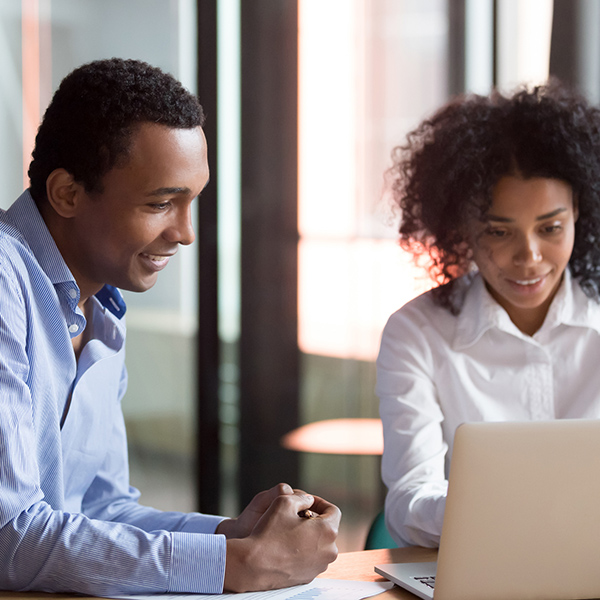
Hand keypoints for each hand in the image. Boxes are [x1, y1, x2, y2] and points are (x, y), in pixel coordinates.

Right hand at [222, 488, 340, 591]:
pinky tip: (286, 545)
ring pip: (319, 543)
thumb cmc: (268, 534)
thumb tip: (308, 500)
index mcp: (328, 531)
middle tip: (295, 516)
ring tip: (289, 530)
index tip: (307, 502)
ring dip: (308, 534)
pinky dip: (302, 549)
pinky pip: (311, 557)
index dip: (320, 502)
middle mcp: (329, 551)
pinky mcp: (309, 576)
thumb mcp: (284, 502)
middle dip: (313, 519)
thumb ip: (301, 497)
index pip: (333, 511)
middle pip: (327, 528)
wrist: (254, 565)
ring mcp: (319, 566)